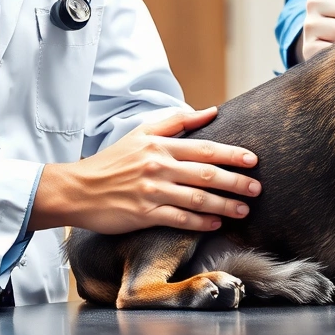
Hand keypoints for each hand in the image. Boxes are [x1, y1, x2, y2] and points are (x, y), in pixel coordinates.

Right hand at [31, 107, 260, 233]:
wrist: (77, 189)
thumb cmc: (112, 161)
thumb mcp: (141, 133)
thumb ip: (176, 121)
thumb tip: (210, 111)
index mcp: (160, 145)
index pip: (204, 148)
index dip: (231, 155)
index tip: (253, 161)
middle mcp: (158, 166)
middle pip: (206, 174)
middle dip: (236, 181)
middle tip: (257, 188)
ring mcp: (152, 191)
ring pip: (196, 198)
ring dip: (224, 204)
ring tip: (244, 209)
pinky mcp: (144, 213)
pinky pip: (179, 218)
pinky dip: (200, 221)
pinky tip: (216, 223)